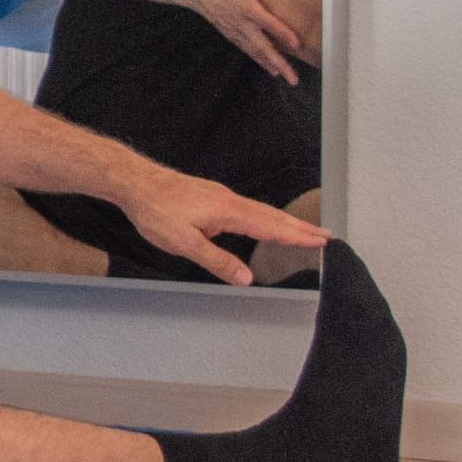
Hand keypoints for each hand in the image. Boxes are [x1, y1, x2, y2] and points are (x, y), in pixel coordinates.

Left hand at [121, 170, 330, 285]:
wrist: (134, 181)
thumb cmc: (155, 211)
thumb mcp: (183, 242)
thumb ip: (216, 260)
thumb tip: (246, 279)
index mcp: (227, 211)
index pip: (269, 226)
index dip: (295, 236)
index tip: (321, 242)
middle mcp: (229, 200)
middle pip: (271, 216)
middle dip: (299, 227)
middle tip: (326, 236)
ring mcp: (220, 196)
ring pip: (260, 211)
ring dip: (285, 222)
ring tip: (305, 231)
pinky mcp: (211, 196)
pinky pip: (247, 208)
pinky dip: (265, 217)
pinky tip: (264, 224)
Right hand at [187, 0, 303, 83]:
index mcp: (245, 6)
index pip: (267, 23)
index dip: (282, 33)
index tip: (296, 44)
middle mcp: (240, 23)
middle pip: (262, 47)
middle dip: (279, 63)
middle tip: (293, 78)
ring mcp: (234, 31)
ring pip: (255, 52)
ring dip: (271, 65)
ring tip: (286, 77)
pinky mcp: (231, 35)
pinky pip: (248, 50)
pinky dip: (260, 60)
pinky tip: (271, 69)